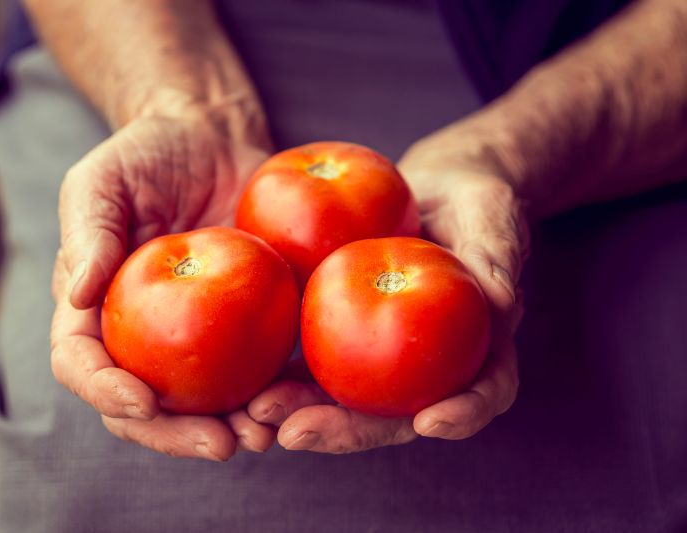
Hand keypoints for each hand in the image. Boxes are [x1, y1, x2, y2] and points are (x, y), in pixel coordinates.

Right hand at [50, 109, 277, 460]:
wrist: (210, 137)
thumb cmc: (145, 154)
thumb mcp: (101, 180)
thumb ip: (88, 233)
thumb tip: (79, 293)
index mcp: (94, 308)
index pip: (82, 363)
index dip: (105, 391)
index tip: (141, 401)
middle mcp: (140, 335)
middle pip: (144, 405)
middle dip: (176, 434)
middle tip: (219, 443)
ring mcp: (194, 335)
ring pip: (202, 402)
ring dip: (230, 428)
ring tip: (264, 436)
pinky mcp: (243, 324)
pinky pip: (255, 367)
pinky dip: (273, 392)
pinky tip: (297, 400)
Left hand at [248, 127, 529, 452]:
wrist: (429, 188)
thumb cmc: (473, 199)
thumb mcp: (491, 212)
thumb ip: (496, 250)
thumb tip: (501, 297)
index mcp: (480, 345)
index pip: (485, 389)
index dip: (464, 413)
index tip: (430, 422)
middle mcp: (430, 364)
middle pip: (397, 412)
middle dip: (349, 429)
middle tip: (297, 432)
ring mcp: (385, 356)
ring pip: (347, 398)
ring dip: (302, 411)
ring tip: (256, 411)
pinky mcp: (344, 334)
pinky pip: (315, 358)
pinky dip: (282, 372)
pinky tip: (247, 374)